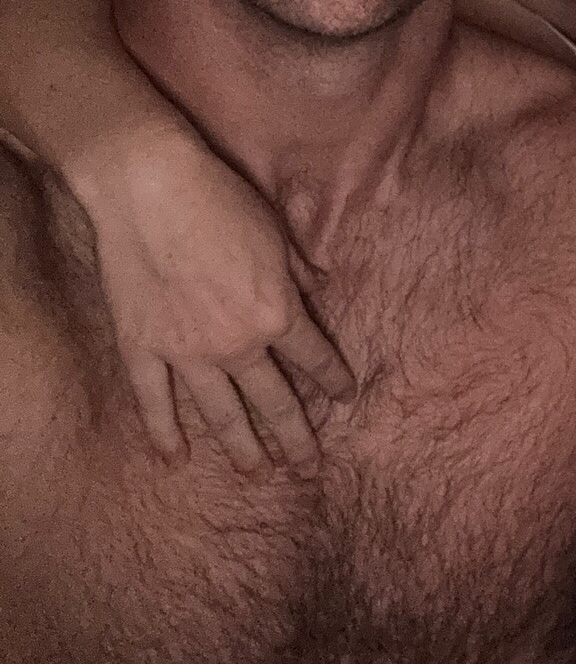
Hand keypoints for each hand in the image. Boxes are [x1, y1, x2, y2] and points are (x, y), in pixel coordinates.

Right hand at [71, 123, 355, 472]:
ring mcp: (187, 352)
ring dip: (243, 448)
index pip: (315, 358)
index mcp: (277, 312)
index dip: (334, 380)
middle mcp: (238, 343)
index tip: (345, 399)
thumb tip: (321, 288)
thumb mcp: (277, 233)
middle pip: (275, 401)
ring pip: (221, 413)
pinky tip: (176, 460)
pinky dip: (165, 434)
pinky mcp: (142, 348)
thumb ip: (299, 271)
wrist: (150, 188)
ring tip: (257, 474)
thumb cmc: (220, 200)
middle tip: (309, 465)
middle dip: (297, 437)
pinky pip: (155, 402)